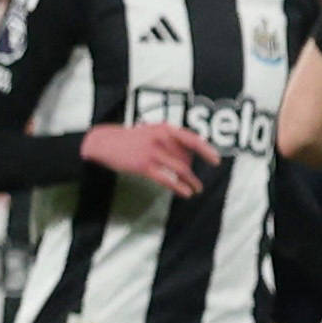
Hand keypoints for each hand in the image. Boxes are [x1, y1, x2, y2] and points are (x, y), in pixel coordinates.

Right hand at [80, 123, 219, 196]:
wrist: (105, 142)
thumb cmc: (132, 139)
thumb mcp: (153, 131)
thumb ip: (171, 139)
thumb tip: (191, 154)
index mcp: (165, 129)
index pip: (192, 139)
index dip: (206, 150)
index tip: (216, 161)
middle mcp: (161, 138)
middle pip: (186, 158)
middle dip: (191, 171)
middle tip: (196, 182)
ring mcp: (152, 152)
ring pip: (180, 169)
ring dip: (191, 181)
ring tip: (196, 189)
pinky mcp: (144, 165)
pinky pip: (167, 179)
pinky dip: (179, 187)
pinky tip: (186, 193)